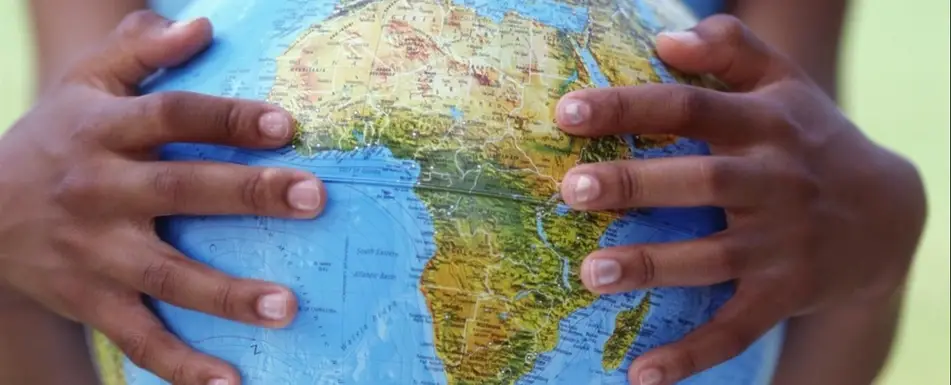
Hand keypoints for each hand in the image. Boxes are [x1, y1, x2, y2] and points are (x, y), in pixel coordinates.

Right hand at [0, 11, 326, 384]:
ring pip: (166, 274)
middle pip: (181, 188)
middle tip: (312, 197)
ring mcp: (95, 252)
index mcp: (105, 131)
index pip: (173, 117)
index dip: (228, 118)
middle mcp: (101, 190)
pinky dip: (181, 366)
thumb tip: (203, 25)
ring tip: (286, 306)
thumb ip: (139, 53)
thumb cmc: (55, 139)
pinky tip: (229, 383)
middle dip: (248, 193)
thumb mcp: (84, 85)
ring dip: (226, 293)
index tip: (285, 125)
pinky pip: (139, 339)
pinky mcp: (90, 301)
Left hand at [554, 15, 926, 384]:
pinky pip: (737, 328)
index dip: (631, 107)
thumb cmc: (813, 138)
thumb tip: (666, 40)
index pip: (690, 107)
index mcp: (765, 125)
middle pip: (703, 179)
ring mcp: (783, 243)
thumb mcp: (784, 83)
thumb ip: (732, 49)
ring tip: (591, 273)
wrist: (890, 214)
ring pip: (714, 257)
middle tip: (572, 188)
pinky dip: (693, 354)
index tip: (568, 112)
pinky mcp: (786, 294)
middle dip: (637, 184)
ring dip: (653, 266)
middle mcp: (776, 182)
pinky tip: (642, 374)